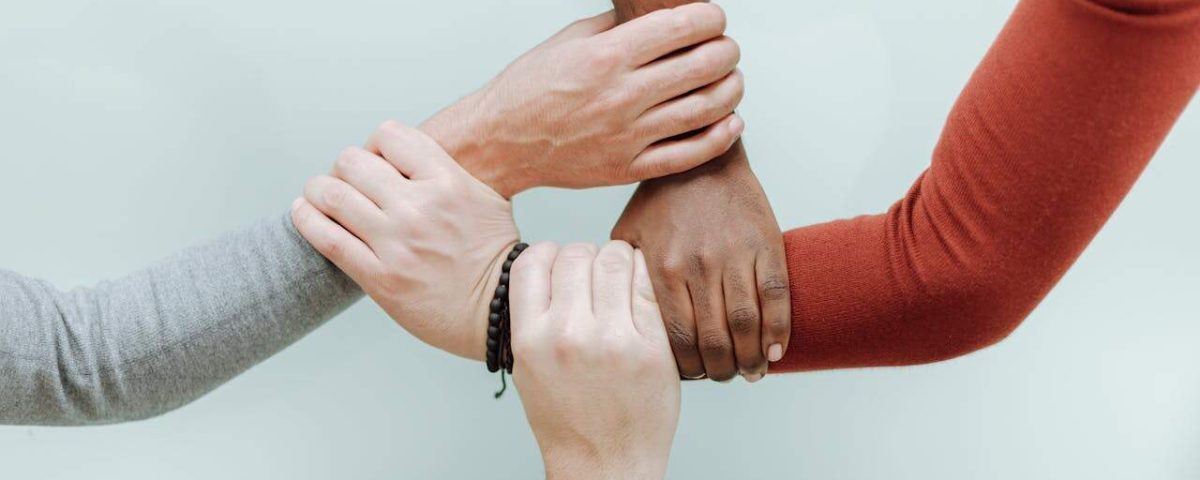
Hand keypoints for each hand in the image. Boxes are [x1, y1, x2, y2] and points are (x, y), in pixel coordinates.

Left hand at [291, 121, 518, 359]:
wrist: (499, 308)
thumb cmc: (492, 252)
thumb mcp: (482, 195)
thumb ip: (443, 169)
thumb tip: (400, 153)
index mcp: (447, 181)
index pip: (388, 136)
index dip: (374, 146)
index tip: (375, 162)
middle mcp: (419, 207)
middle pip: (352, 162)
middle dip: (344, 168)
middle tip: (346, 182)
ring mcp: (397, 243)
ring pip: (332, 195)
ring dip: (317, 191)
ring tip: (317, 195)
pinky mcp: (381, 277)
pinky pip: (328, 239)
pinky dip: (307, 220)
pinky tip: (304, 213)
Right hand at [420, 4, 744, 197]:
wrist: (500, 142)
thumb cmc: (529, 90)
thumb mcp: (568, 39)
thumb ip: (617, 25)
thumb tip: (658, 13)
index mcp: (605, 56)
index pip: (681, 27)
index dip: (710, 18)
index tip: (714, 18)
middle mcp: (620, 95)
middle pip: (703, 65)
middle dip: (726, 50)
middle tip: (726, 47)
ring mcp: (627, 135)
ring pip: (706, 109)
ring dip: (731, 88)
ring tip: (731, 79)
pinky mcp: (628, 168)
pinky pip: (690, 154)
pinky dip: (720, 136)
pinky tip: (730, 120)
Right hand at [510, 241, 678, 479]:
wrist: (605, 464)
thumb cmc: (567, 416)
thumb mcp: (530, 368)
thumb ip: (536, 317)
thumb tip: (552, 263)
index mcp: (530, 339)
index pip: (532, 261)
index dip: (548, 254)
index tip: (561, 266)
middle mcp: (568, 335)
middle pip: (575, 253)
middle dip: (586, 256)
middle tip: (596, 275)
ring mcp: (612, 339)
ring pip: (614, 258)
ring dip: (617, 260)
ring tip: (620, 280)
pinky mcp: (651, 346)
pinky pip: (648, 284)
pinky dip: (645, 277)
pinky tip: (642, 291)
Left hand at [612, 143, 790, 381]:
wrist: (703, 155)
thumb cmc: (661, 198)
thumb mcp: (628, 234)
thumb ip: (622, 276)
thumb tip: (616, 318)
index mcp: (662, 267)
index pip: (676, 337)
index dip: (688, 367)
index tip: (692, 377)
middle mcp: (698, 264)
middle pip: (714, 338)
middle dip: (720, 370)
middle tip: (722, 378)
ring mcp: (735, 254)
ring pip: (747, 323)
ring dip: (751, 358)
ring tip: (750, 373)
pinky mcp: (765, 243)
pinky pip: (775, 295)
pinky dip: (778, 329)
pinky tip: (775, 351)